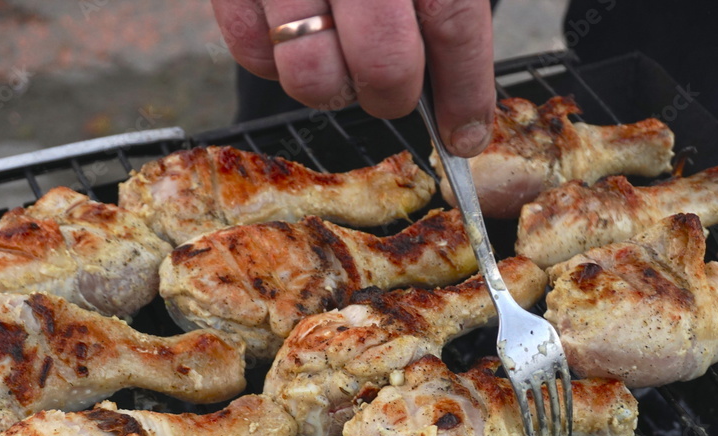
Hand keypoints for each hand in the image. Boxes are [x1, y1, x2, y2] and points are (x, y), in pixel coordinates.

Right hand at [212, 0, 495, 156]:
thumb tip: (459, 82)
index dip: (466, 90)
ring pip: (310, 76)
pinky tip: (292, 30)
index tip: (466, 134)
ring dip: (333, 87)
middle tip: (395, 90)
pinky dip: (275, 60)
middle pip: (384, 63)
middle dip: (394, 96)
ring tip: (339, 56)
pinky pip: (251, 53)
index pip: (452, 20)